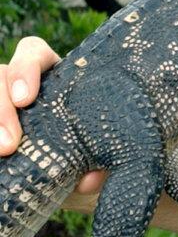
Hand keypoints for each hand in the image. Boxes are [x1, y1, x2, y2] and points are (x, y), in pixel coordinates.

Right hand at [0, 37, 104, 203]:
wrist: (82, 183)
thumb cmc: (99, 158)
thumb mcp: (108, 158)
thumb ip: (105, 165)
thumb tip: (89, 180)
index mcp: (61, 78)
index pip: (33, 53)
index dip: (25, 68)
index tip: (26, 99)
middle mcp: (29, 88)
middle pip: (1, 76)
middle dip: (1, 108)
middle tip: (9, 145)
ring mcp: (11, 109)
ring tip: (3, 153)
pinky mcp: (2, 126)